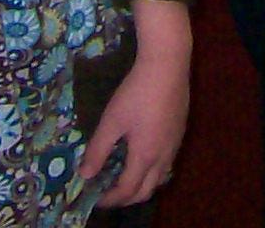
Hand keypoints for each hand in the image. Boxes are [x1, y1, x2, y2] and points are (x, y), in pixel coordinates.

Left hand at [87, 0, 191, 206]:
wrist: (168, 64)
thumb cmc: (136, 92)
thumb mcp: (112, 120)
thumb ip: (98, 150)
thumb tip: (85, 175)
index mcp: (145, 156)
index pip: (127, 190)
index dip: (110, 199)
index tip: (95, 198)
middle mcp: (163, 156)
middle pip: (147, 191)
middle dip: (127, 199)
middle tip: (109, 195)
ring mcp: (174, 144)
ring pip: (160, 178)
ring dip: (141, 185)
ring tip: (124, 177)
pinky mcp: (179, 131)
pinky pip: (167, 163)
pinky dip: (152, 171)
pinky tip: (143, 155)